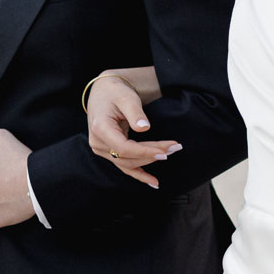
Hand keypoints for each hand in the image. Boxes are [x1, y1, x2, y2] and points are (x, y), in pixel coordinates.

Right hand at [86, 73, 180, 189]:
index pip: (124, 148)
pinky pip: (125, 166)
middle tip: (175, 147)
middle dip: (153, 154)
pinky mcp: (108, 152)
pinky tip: (153, 182)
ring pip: (128, 163)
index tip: (165, 151)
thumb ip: (135, 113)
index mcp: (100, 129)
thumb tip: (144, 128)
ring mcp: (102, 150)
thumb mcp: (126, 97)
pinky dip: (139, 174)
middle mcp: (98, 143)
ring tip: (170, 153)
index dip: (145, 151)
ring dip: (150, 161)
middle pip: (128, 157)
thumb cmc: (114, 91)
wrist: (103, 91)